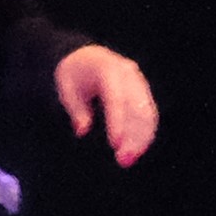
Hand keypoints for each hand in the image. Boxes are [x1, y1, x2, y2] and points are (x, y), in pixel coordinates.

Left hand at [55, 44, 157, 164]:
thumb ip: (76, 109)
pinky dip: (144, 133)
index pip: (116, 99)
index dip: (117, 122)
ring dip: (141, 139)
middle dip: (133, 136)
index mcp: (108, 70)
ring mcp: (139, 82)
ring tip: (128, 159)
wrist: (86, 56)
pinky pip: (148, 114)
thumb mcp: (66, 88)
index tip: (115, 144)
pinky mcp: (143, 92)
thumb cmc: (73, 73)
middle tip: (123, 160)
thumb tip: (82, 130)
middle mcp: (129, 74)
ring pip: (147, 114)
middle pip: (137, 108)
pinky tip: (136, 150)